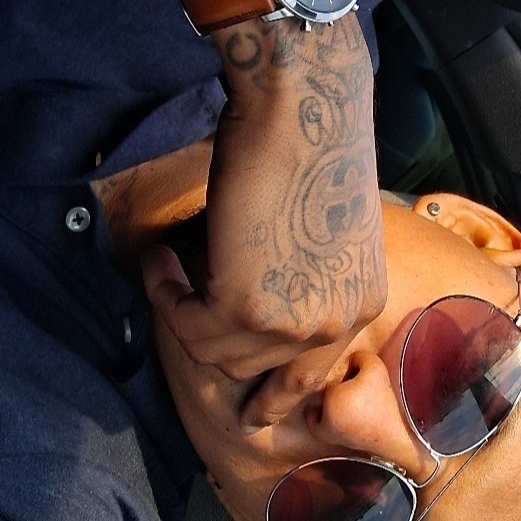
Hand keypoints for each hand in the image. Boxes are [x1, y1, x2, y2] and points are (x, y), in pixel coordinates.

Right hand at [142, 15, 386, 430]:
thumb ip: (302, 278)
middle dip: (211, 344)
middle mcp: (337, 322)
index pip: (313, 372)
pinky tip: (157, 257)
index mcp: (362, 302)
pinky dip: (164, 294)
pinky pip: (188, 325)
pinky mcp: (248, 308)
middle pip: (256, 367)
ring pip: (217, 353)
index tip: (255, 412)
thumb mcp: (323, 234)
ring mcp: (296, 321)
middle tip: (176, 298)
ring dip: (180, 311)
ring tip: (164, 264)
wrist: (303, 108)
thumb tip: (252, 300)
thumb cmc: (312, 149)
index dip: (279, 394)